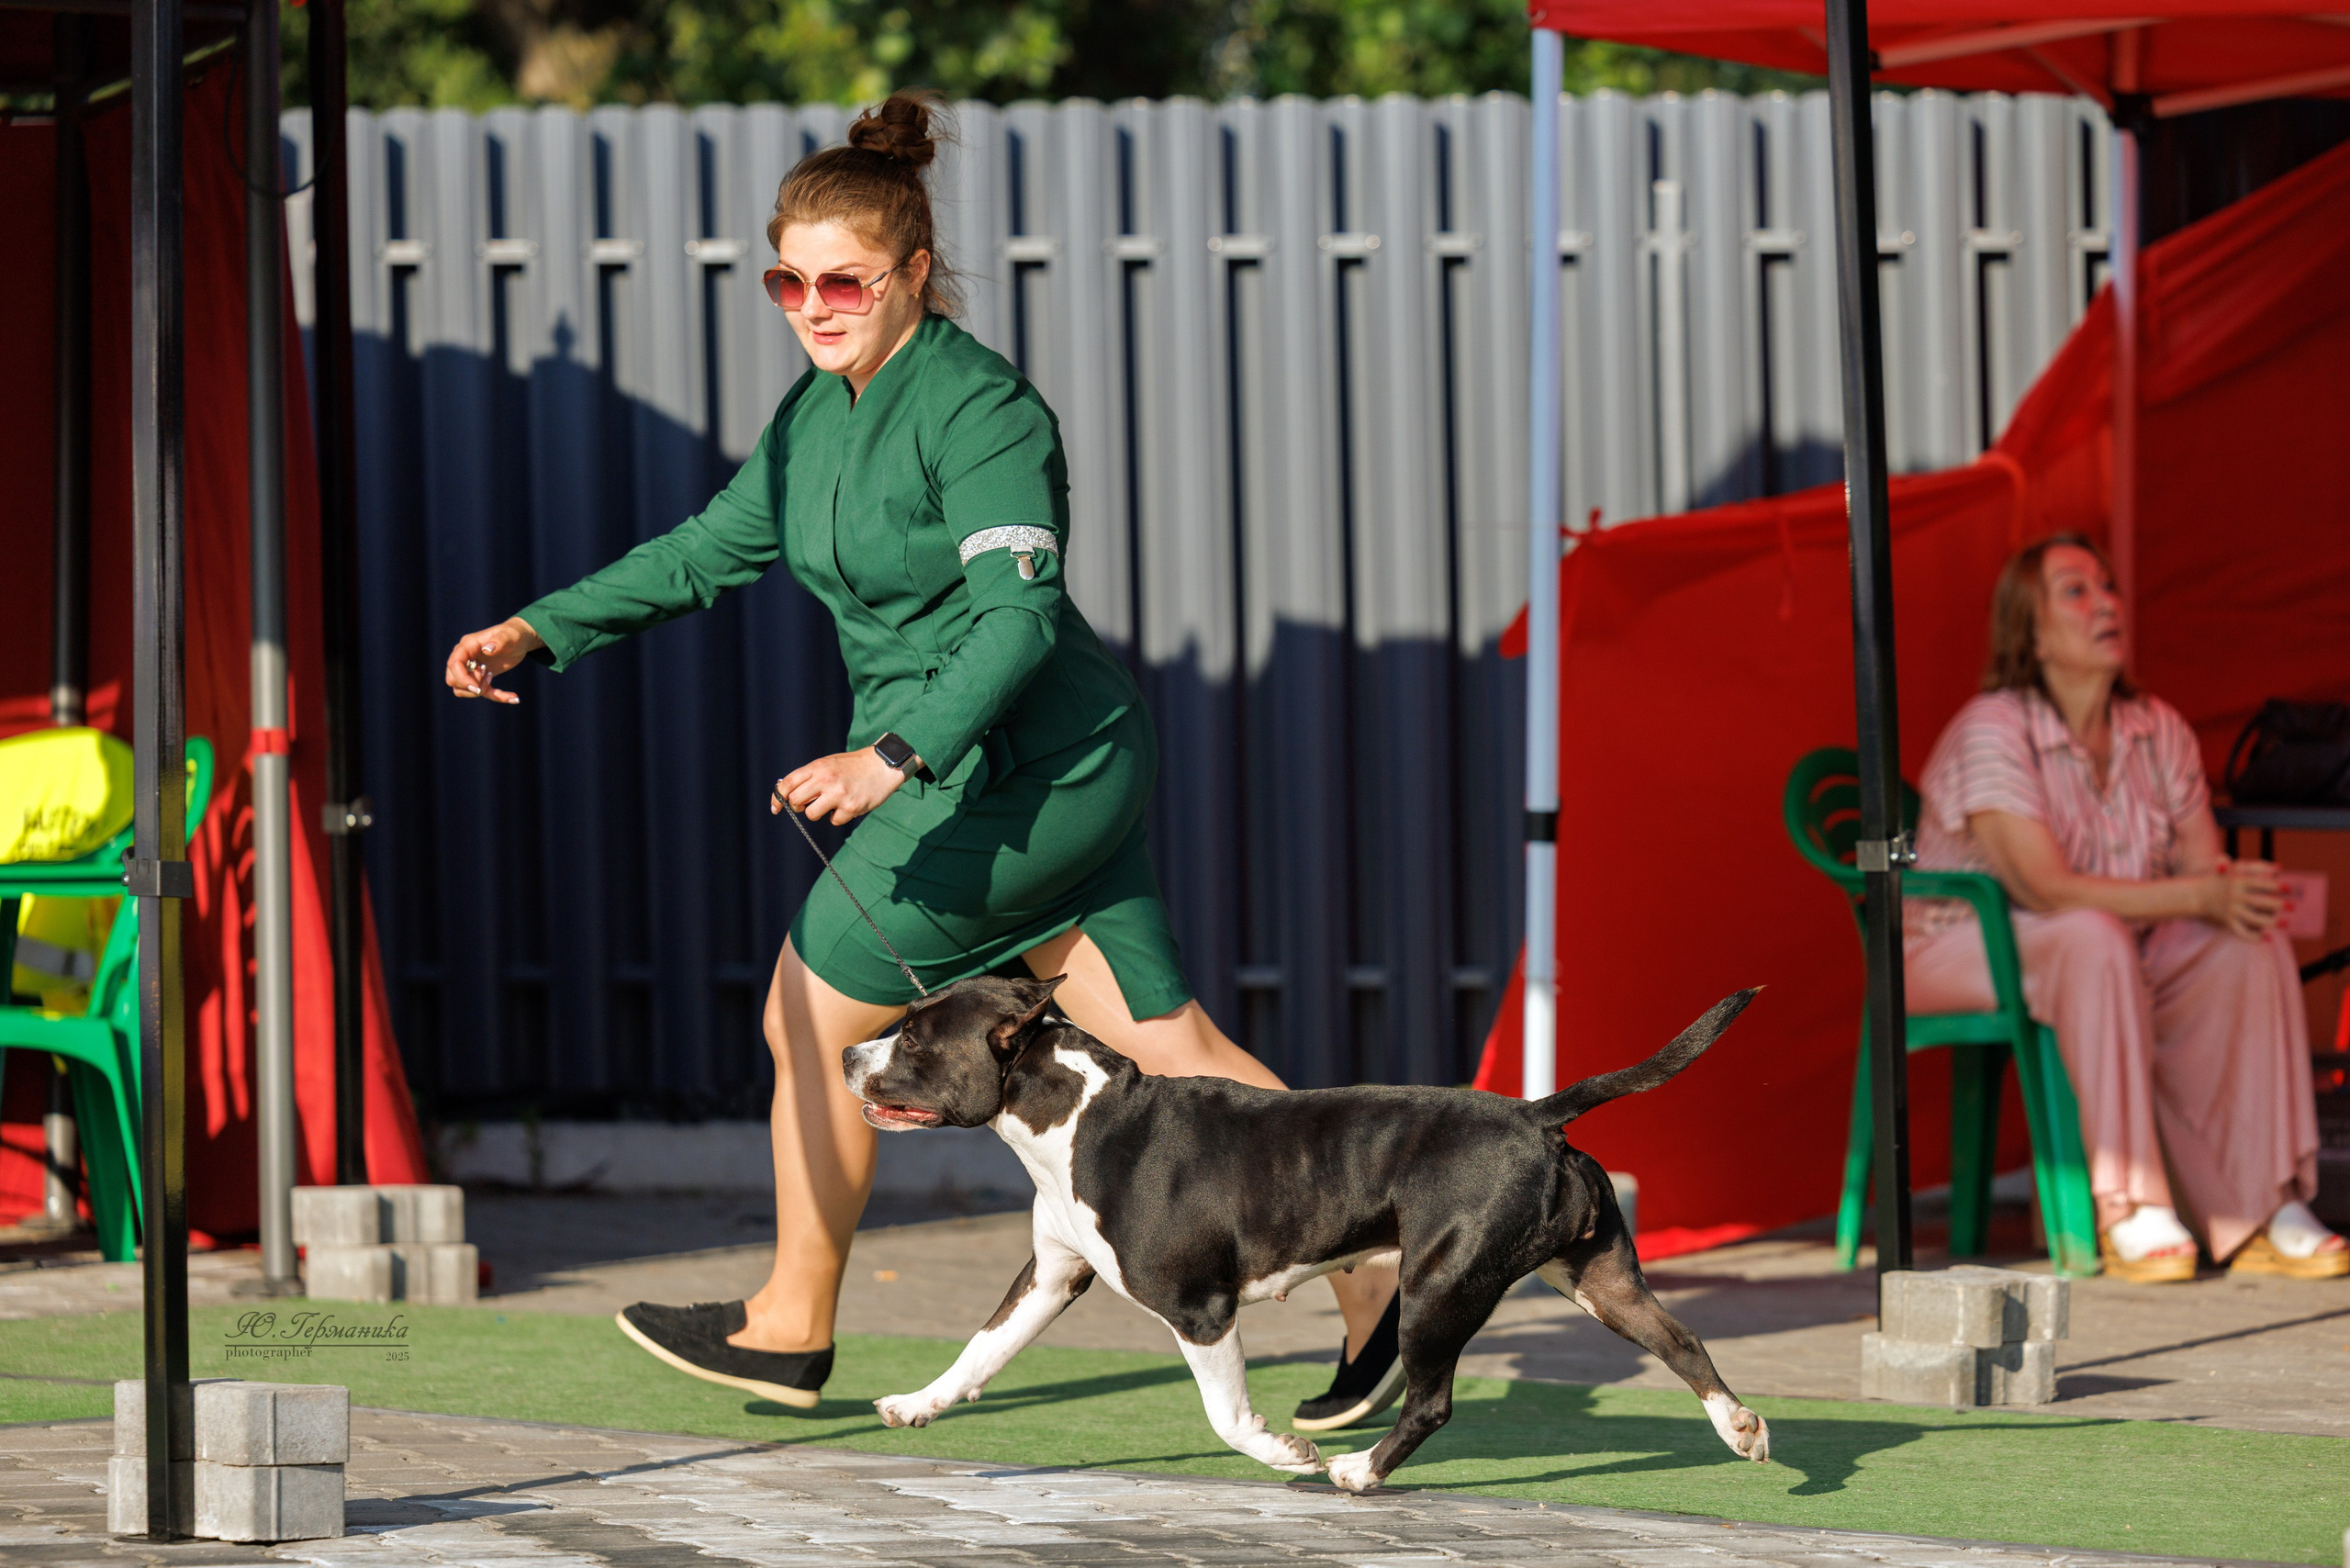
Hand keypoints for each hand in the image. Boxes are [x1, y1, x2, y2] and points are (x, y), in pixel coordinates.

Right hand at [445, 618, 543, 704]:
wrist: (521, 639)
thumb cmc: (513, 634)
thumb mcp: (509, 636)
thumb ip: (499, 641)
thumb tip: (486, 650)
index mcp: (468, 645)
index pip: (454, 664)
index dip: (462, 678)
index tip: (477, 688)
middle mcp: (465, 657)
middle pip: (453, 679)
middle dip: (469, 685)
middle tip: (488, 674)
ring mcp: (472, 668)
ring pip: (462, 689)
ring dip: (478, 690)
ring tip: (491, 676)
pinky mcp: (482, 677)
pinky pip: (483, 693)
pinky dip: (498, 697)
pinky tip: (514, 697)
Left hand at [772, 747, 912, 826]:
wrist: (882, 766)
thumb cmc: (852, 766)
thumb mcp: (828, 763)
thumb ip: (810, 776)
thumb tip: (787, 792)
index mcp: (818, 767)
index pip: (788, 783)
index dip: (778, 797)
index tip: (775, 808)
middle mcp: (826, 779)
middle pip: (796, 801)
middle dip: (798, 807)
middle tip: (809, 804)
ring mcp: (838, 794)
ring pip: (812, 814)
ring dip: (818, 812)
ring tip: (831, 804)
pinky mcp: (851, 807)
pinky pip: (834, 820)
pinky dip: (839, 816)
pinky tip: (848, 804)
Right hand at [2202, 858, 2283, 938]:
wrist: (2197, 895)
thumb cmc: (2221, 879)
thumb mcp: (2234, 869)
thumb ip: (2256, 866)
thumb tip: (2280, 867)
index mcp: (2236, 882)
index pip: (2257, 883)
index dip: (2273, 885)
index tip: (2288, 888)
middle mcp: (2234, 897)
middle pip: (2257, 901)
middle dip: (2276, 904)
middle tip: (2292, 906)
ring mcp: (2231, 911)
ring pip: (2253, 919)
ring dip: (2270, 922)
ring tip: (2286, 923)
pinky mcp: (2228, 922)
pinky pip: (2242, 932)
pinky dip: (2254, 938)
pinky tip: (2269, 938)